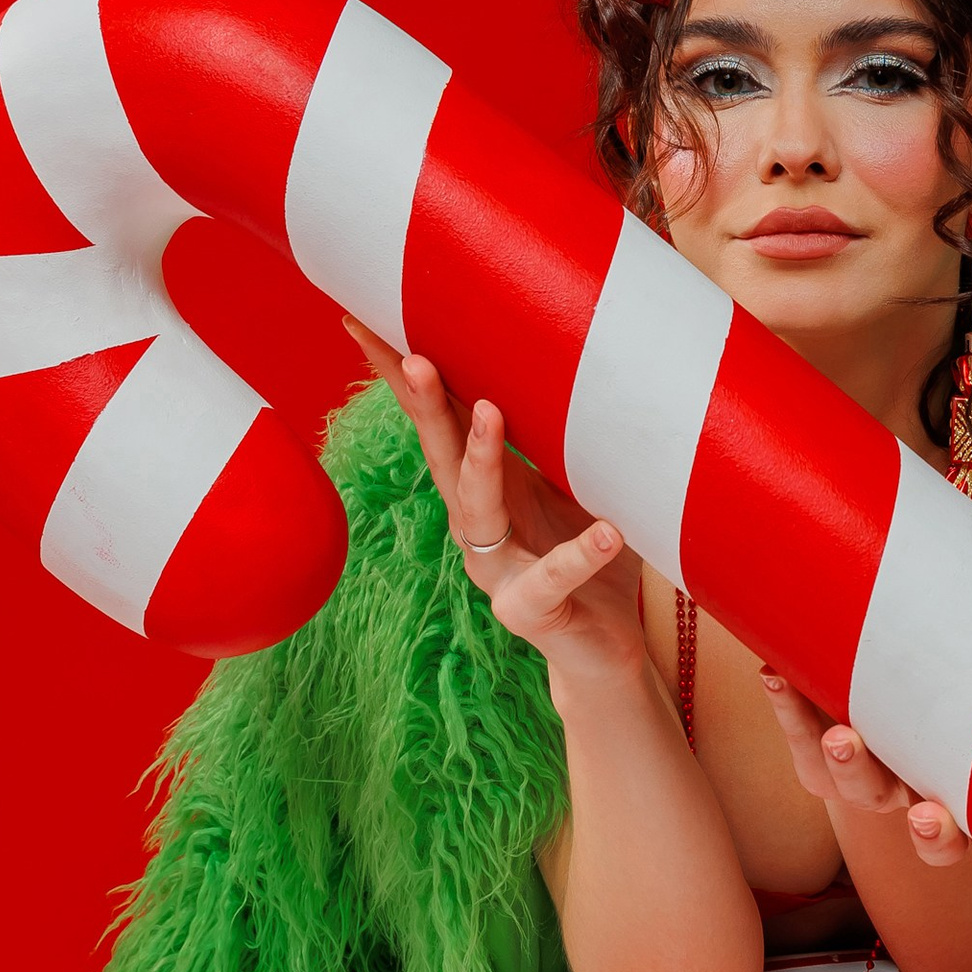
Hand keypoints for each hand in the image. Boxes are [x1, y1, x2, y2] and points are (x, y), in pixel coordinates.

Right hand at [344, 318, 642, 687]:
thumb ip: (561, 433)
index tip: (365, 320)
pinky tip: (606, 532)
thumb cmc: (589, 555)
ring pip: (477, 510)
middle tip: (413, 355)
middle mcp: (478, 526)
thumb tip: (574, 345)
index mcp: (485, 486)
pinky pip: (553, 578)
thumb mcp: (573, 484)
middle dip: (424, 404)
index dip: (401, 376)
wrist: (605, 651)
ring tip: (489, 411)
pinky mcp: (532, 612)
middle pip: (439, 455)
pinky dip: (580, 554)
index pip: (436, 421)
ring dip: (481, 459)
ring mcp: (498, 571)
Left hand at [757, 668, 971, 903]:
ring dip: (850, 769)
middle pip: (928, 834)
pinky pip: (804, 747)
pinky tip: (774, 674)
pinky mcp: (823, 753)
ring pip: (861, 795)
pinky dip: (790, 713)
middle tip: (929, 816)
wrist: (908, 639)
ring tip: (845, 736)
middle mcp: (928, 798)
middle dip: (929, 832)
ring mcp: (874, 779)